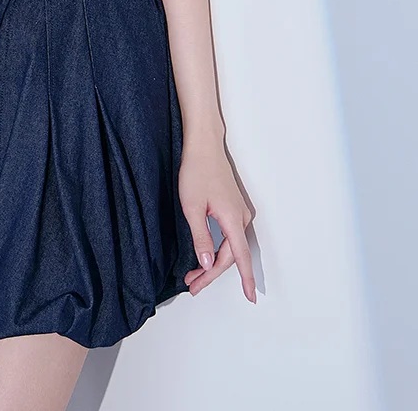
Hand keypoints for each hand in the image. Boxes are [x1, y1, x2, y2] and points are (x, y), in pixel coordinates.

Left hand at [178, 138, 256, 302]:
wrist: (203, 145)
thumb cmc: (196, 171)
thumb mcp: (192, 207)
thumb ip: (201, 237)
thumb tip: (206, 264)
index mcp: (232, 218)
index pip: (240, 257)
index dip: (244, 279)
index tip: (250, 297)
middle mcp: (240, 217)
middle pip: (231, 255)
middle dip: (211, 273)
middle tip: (193, 286)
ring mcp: (238, 211)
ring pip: (230, 246)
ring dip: (213, 262)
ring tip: (193, 276)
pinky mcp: (233, 207)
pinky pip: (230, 236)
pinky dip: (217, 249)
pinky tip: (205, 255)